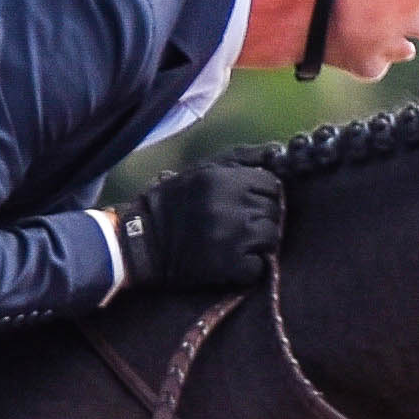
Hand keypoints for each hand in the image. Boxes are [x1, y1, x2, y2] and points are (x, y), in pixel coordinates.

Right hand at [125, 153, 287, 295]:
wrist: (142, 243)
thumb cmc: (173, 202)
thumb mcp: (202, 169)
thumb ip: (241, 158)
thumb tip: (277, 151)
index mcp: (224, 181)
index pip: (270, 184)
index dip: (263, 194)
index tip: (249, 203)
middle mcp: (231, 206)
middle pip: (273, 210)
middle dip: (261, 217)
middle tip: (240, 225)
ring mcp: (232, 238)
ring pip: (271, 237)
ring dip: (258, 242)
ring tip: (237, 243)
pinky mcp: (229, 266)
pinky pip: (258, 266)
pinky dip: (250, 267)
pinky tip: (234, 262)